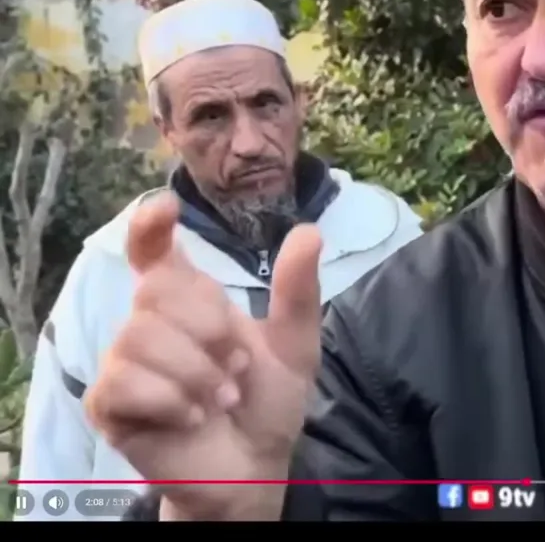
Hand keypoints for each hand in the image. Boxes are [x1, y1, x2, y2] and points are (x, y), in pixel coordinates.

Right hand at [84, 194, 322, 519]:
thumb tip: (307, 231)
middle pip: (158, 292)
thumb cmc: (267, 401)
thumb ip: (297, 291)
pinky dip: (175, 402)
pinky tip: (193, 418)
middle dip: (211, 330)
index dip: (149, 226)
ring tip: (221, 398)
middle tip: (237, 368)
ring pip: (143, 339)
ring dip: (199, 374)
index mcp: (188, 301)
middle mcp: (149, 324)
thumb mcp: (295, 344)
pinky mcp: (108, 404)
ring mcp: (124, 363)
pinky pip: (128, 384)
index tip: (164, 209)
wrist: (254, 465)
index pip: (153, 252)